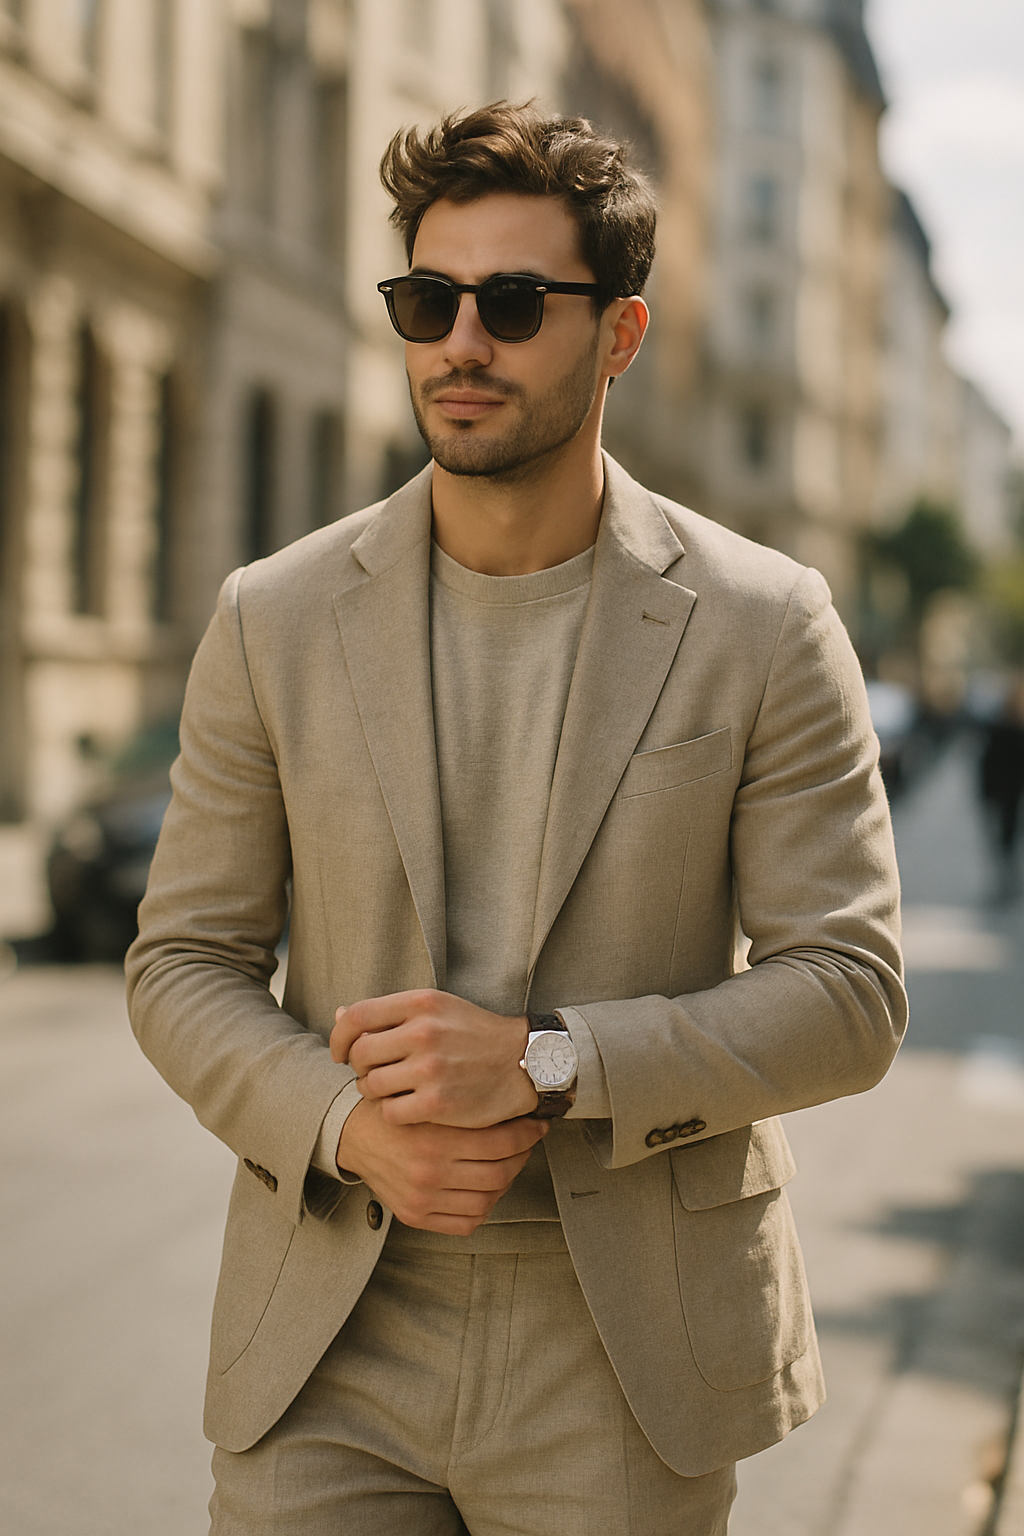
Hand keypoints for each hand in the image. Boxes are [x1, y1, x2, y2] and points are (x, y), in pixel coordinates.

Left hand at [330, 988, 537, 1127]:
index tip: (341, 1052)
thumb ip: (390, 1012)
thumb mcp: (436, 1008)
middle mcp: (423, 1032)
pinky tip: (407, 1107)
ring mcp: (430, 1069)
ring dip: (374, 1091)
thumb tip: (340, 1015)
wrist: (522, 1061)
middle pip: (360, 1054)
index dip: (340, 1037)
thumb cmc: (474, 1033)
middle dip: (358, 1067)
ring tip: (391, 1090)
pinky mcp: (438, 1102)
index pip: (357, 1017)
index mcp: (420, 1003)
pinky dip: (393, 1113)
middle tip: (372, 1073)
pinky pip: (391, 1112)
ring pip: (371, 1085)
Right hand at [336, 1097, 548, 1233]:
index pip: (500, 1144)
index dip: (526, 1135)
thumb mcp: (427, 1097)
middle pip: (498, 1174)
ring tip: (508, 1164)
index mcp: (434, 1139)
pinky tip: (485, 1188)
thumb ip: (464, 1104)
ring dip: (505, 1183)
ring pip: (486, 1201)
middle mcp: (428, 1173)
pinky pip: (465, 1223)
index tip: (536, 1125)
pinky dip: (483, 1208)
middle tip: (527, 1143)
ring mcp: (422, 1199)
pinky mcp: (414, 1216)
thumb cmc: (396, 1110)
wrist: (354, 1134)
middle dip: (521, 1157)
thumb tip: (512, 1101)